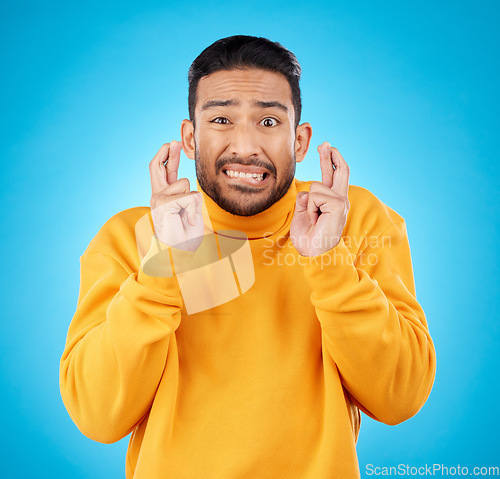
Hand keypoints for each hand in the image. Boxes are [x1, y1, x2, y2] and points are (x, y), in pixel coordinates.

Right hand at [149, 141, 202, 250]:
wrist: (179, 252)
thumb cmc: (184, 235)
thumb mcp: (189, 210)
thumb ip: (186, 194)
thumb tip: (189, 181)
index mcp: (163, 196)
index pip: (163, 170)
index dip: (168, 156)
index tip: (174, 143)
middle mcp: (156, 196)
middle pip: (156, 166)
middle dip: (166, 152)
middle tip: (174, 141)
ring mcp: (157, 199)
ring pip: (184, 184)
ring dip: (193, 200)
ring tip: (188, 217)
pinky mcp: (163, 203)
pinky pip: (188, 196)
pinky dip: (193, 209)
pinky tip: (187, 220)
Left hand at [290, 142, 349, 256]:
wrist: (311, 251)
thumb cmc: (307, 237)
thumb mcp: (303, 212)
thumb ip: (306, 199)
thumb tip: (306, 191)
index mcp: (331, 202)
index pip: (332, 176)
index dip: (329, 161)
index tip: (326, 149)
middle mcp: (339, 200)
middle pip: (339, 171)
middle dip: (329, 156)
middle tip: (325, 143)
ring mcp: (341, 202)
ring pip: (316, 186)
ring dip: (308, 203)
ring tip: (313, 218)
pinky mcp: (338, 205)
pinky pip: (315, 195)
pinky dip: (310, 207)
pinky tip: (316, 218)